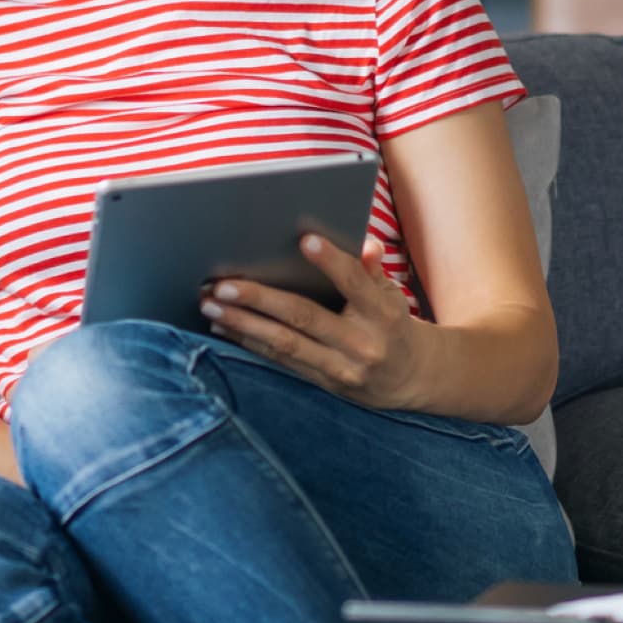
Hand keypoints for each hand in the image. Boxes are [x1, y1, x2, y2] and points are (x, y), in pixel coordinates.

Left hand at [199, 233, 420, 408]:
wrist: (413, 378)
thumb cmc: (394, 323)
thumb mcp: (393, 295)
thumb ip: (373, 271)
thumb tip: (366, 243)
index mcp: (383, 314)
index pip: (356, 283)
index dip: (332, 262)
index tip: (305, 240)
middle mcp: (362, 344)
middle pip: (304, 317)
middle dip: (260, 299)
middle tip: (222, 285)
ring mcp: (341, 368)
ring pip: (284, 343)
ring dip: (242, 323)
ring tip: (209, 305)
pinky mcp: (324, 383)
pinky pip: (281, 361)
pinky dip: (249, 342)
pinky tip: (222, 327)